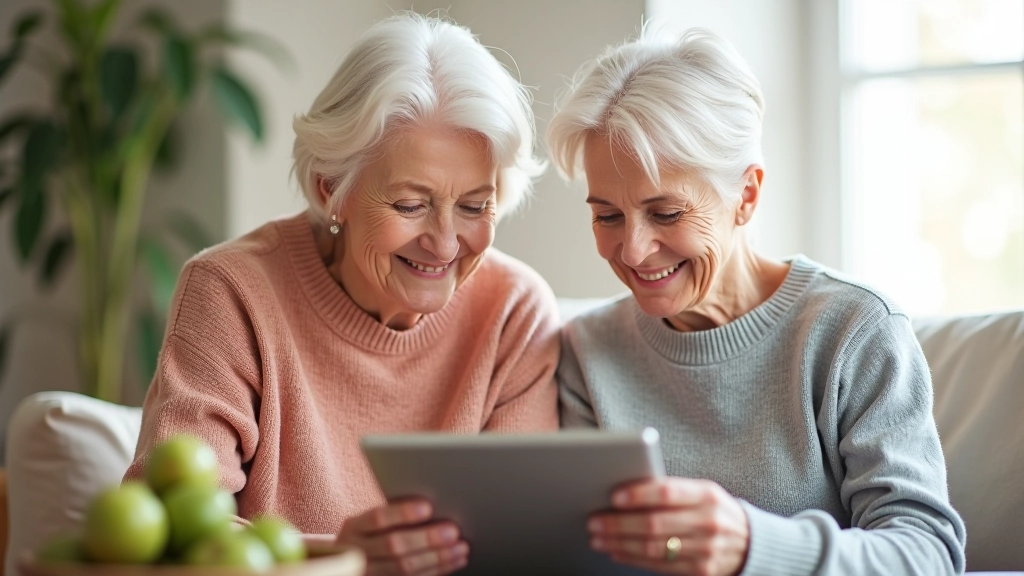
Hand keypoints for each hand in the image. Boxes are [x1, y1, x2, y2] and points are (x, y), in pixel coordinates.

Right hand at [337, 499, 468, 575]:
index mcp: (354, 527)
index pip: (377, 518)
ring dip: (438, 558)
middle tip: (453, 531)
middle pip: (393, 545)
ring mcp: (368, 572)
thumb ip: (393, 515)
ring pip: (404, 568)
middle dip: (427, 539)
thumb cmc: (370, 535)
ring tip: (460, 548)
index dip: (402, 513)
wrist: (348, 563)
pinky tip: (453, 562)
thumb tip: (434, 506)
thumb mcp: (370, 522)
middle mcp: (357, 552)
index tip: (428, 507)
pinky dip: (437, 571)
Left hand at [588, 477, 748, 575]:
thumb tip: (624, 492)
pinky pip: (659, 566)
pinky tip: (616, 552)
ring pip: (653, 548)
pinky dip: (633, 559)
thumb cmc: (713, 510)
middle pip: (654, 524)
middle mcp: (708, 522)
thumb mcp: (701, 492)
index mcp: (707, 494)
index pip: (667, 492)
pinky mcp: (700, 571)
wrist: (749, 542)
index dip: (638, 494)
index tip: (613, 496)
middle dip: (618, 523)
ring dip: (619, 544)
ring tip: (598, 538)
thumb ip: (670, 490)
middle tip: (594, 521)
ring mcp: (705, 549)